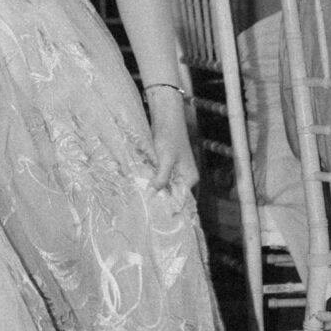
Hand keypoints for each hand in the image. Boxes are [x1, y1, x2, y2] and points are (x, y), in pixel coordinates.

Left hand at [146, 83, 196, 197]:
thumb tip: (153, 195)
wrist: (166, 118)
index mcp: (189, 178)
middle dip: (158, 198)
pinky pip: (160, 177)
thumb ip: (161, 179)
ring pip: (164, 186)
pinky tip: (142, 184)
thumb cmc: (169, 137)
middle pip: (171, 194)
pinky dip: (152, 180)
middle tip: (143, 205)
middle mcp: (185, 177)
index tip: (152, 212)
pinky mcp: (167, 165)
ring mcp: (176, 171)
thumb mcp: (165, 160)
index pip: (179, 199)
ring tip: (140, 197)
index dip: (167, 206)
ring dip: (154, 189)